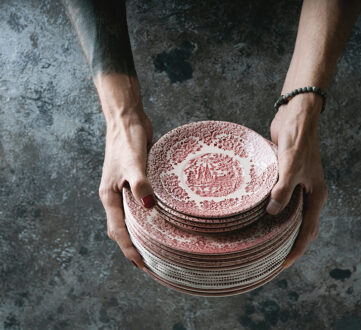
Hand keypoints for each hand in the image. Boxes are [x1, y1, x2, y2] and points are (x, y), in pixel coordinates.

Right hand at [97, 75, 154, 268]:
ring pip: (132, 217)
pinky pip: (141, 204)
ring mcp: (125, 188)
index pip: (118, 230)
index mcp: (109, 196)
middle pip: (123, 228)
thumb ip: (139, 183)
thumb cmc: (127, 139)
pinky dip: (148, 216)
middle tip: (151, 263)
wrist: (128, 119)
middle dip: (135, 247)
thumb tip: (148, 206)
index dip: (130, 249)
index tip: (142, 265)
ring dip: (142, 233)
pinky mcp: (136, 180)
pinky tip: (161, 218)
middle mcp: (116, 195)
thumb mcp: (133, 161)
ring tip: (156, 246)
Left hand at [267, 93, 327, 268]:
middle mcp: (307, 194)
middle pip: (298, 226)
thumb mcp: (291, 166)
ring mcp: (296, 186)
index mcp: (315, 196)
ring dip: (277, 227)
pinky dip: (269, 210)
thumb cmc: (298, 140)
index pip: (307, 231)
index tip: (281, 265)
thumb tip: (273, 212)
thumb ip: (283, 190)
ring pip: (287, 214)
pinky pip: (278, 199)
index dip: (295, 250)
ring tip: (260, 240)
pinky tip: (255, 214)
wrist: (295, 117)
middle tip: (268, 257)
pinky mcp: (284, 177)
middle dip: (285, 243)